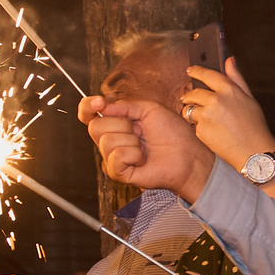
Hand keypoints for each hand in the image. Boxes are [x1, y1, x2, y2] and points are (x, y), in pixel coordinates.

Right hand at [79, 95, 208, 197]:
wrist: (186, 155)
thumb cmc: (171, 133)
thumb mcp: (148, 109)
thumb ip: (123, 105)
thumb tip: (102, 106)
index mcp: (114, 123)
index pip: (87, 114)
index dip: (87, 107)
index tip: (99, 102)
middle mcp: (109, 140)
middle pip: (95, 126)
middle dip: (121, 124)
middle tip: (140, 131)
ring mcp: (111, 157)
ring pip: (107, 141)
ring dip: (132, 141)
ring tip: (144, 147)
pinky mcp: (117, 172)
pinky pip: (116, 157)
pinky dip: (133, 155)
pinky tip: (142, 160)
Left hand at [179, 59, 274, 165]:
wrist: (253, 152)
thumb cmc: (254, 125)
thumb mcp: (249, 98)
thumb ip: (236, 78)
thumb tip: (229, 59)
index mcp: (229, 90)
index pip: (207, 74)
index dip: (197, 70)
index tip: (191, 69)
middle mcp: (216, 101)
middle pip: (193, 92)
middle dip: (190, 95)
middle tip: (191, 97)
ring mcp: (207, 116)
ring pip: (190, 109)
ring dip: (194, 111)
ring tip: (208, 118)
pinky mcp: (200, 130)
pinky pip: (194, 124)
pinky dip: (199, 125)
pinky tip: (213, 130)